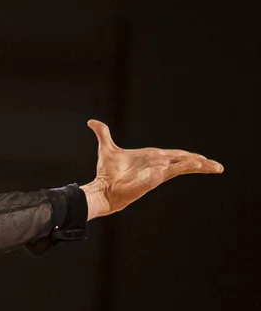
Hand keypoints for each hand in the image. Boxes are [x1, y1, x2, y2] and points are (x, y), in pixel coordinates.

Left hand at [82, 120, 222, 218]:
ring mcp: (157, 172)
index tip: (202, 158)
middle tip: (217, 166)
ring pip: (183, 166)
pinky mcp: (154, 178)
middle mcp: (157, 164)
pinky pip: (173, 170)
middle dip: (201, 162)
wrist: (101, 189)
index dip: (188, 156)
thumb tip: (92, 122)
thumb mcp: (106, 148)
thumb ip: (103, 134)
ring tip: (214, 166)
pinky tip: (198, 164)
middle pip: (184, 161)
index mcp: (152, 157)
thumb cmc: (106, 173)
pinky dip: (185, 166)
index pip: (175, 155)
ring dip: (199, 165)